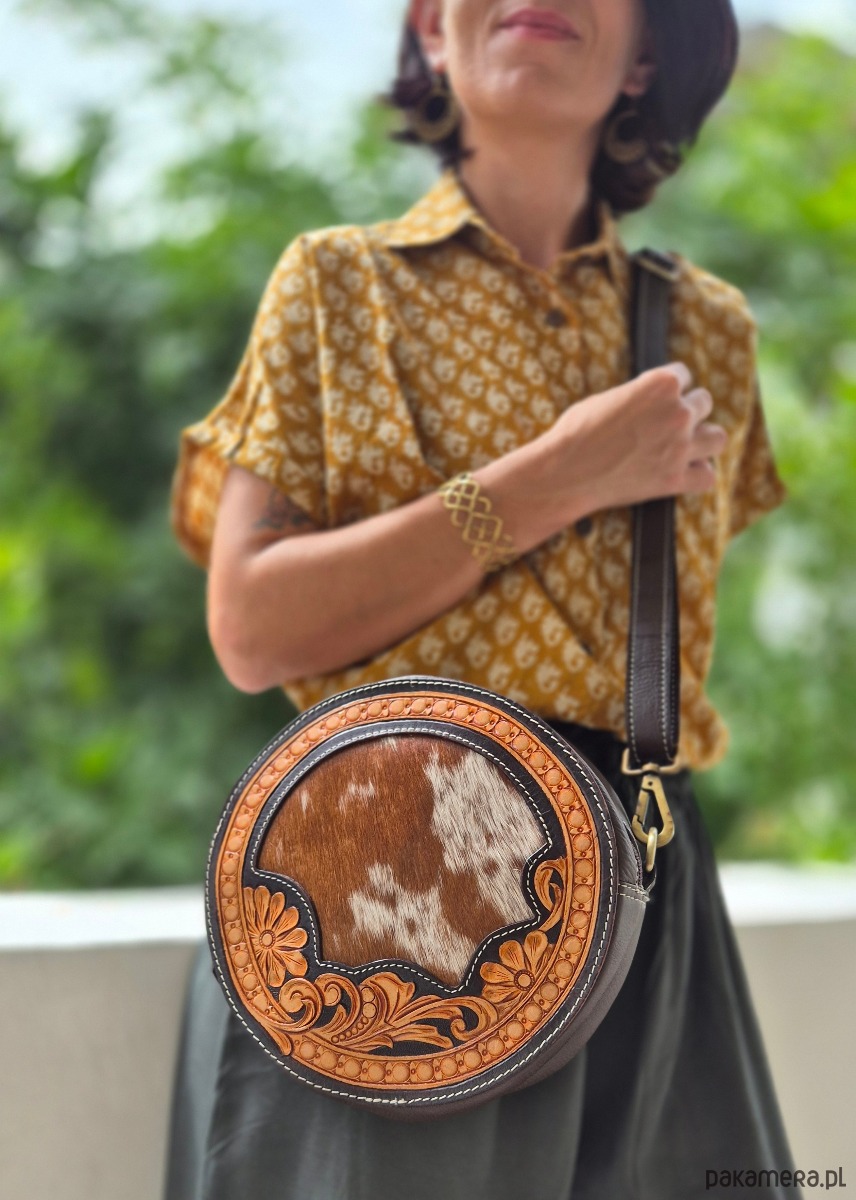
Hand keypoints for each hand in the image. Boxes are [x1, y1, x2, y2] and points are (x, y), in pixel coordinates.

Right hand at [545, 362, 727, 515]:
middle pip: (704, 402)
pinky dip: (698, 474)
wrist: (565, 473)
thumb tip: (646, 401)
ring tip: (685, 445)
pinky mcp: (674, 479)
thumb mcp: (606, 398)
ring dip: (703, 439)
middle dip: (687, 411)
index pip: (683, 374)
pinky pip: (708, 475)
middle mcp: (677, 413)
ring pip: (718, 437)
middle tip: (665, 424)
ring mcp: (680, 448)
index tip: (656, 400)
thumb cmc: (576, 432)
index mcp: (660, 384)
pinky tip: (683, 472)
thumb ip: (638, 396)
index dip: (668, 387)